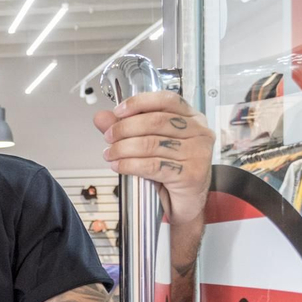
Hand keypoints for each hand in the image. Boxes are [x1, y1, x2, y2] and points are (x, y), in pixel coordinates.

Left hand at [94, 91, 212, 226]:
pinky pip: (153, 166)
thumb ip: (126, 128)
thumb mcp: (149, 145)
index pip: (166, 100)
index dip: (139, 103)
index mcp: (192, 118)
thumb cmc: (171, 171)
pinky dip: (130, 165)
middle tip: (108, 137)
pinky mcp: (191, 174)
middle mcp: (199, 132)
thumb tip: (101, 117)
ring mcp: (198, 153)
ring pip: (151, 144)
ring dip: (123, 148)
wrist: (186, 202)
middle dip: (125, 128)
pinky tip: (119, 166)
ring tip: (110, 154)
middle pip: (155, 121)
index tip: (118, 112)